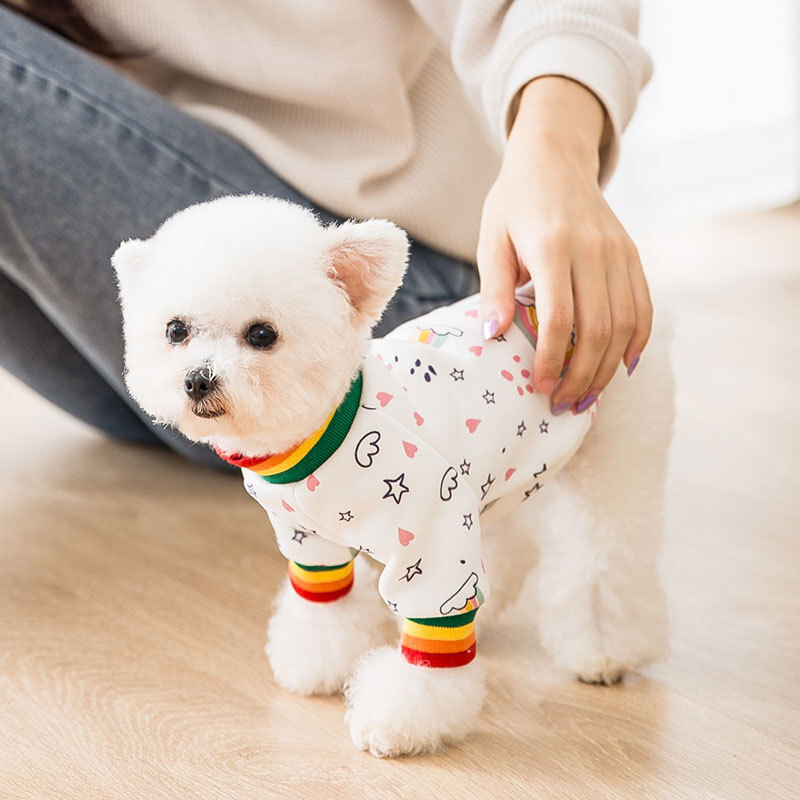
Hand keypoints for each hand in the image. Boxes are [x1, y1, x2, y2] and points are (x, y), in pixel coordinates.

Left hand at [477, 77, 650, 412]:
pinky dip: (636, 340)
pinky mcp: (632, 254)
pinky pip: (642, 305)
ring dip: (607, 367)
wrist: (555, 158)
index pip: (559, 318)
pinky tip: (621, 366)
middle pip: (597, 328)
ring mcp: (618, 252)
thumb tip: (493, 335)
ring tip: (587, 396)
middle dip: (581, 375)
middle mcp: (593, 250)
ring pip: (624, 323)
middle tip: (564, 404)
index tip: (540, 387)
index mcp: (552, 246)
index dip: (552, 359)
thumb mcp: (491, 239)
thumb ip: (495, 288)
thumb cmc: (514, 203)